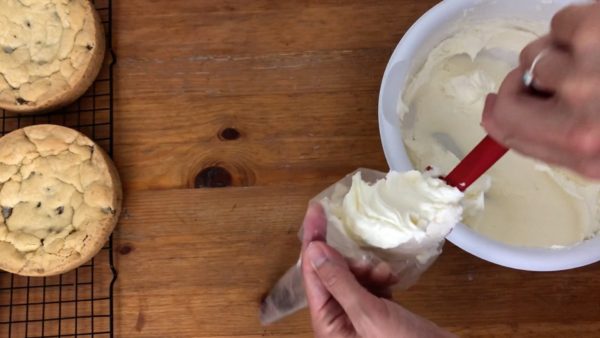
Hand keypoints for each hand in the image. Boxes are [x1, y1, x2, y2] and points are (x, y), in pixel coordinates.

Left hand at [300, 204, 454, 337]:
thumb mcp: (367, 313)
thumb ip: (339, 282)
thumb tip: (314, 249)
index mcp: (327, 324)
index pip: (311, 274)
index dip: (313, 241)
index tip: (316, 210)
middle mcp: (337, 320)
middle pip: (330, 274)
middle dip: (346, 260)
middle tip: (363, 257)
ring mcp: (357, 317)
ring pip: (351, 278)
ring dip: (366, 269)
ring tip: (383, 273)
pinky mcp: (377, 314)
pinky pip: (370, 286)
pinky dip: (379, 278)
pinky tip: (391, 279)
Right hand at [482, 3, 599, 177]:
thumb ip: (554, 139)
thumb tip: (496, 114)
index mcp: (581, 150)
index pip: (509, 132)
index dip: (496, 116)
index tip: (494, 105)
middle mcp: (579, 119)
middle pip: (509, 94)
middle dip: (525, 82)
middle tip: (557, 76)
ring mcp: (586, 74)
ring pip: (534, 56)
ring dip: (559, 53)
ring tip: (598, 57)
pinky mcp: (593, 30)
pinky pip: (560, 22)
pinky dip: (578, 26)